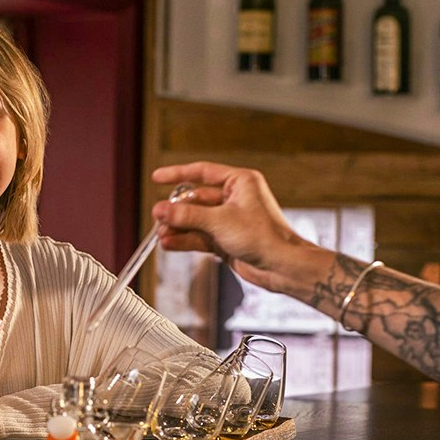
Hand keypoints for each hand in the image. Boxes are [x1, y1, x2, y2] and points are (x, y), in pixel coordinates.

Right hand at [149, 162, 310, 291]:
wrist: (281, 266)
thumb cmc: (263, 236)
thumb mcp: (219, 221)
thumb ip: (187, 215)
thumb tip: (160, 209)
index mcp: (240, 182)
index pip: (203, 172)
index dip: (178, 174)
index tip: (157, 177)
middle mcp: (235, 198)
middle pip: (196, 199)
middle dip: (177, 210)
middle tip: (159, 218)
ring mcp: (230, 220)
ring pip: (196, 220)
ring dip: (179, 227)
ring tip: (161, 235)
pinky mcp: (227, 239)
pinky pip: (200, 236)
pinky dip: (186, 240)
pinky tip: (170, 243)